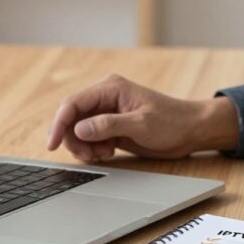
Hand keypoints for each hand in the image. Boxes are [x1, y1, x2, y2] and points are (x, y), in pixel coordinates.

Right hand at [45, 74, 239, 161]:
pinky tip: (108, 153)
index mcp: (110, 88)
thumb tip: (79, 129)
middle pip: (71, 118)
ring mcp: (106, 112)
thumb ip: (108, 125)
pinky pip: (89, 138)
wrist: (190, 131)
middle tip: (89, 155)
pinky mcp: (110, 126)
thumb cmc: (171, 122)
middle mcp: (104, 97)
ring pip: (78, 130)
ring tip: (104, 154)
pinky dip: (92, 149)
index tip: (52, 145)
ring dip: (84, 146)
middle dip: (73, 139)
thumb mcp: (141, 124)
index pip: (73, 103)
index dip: (59, 124)